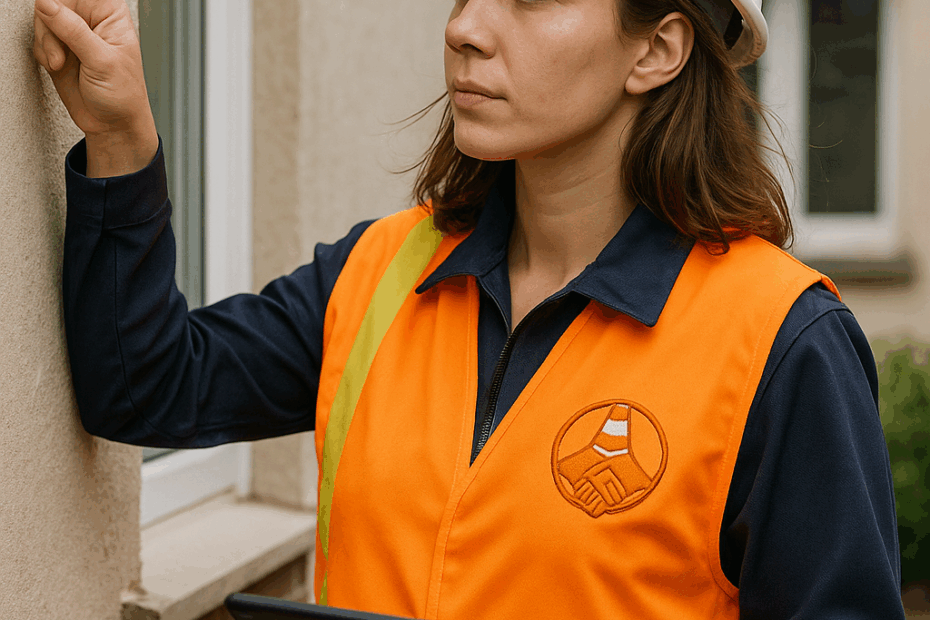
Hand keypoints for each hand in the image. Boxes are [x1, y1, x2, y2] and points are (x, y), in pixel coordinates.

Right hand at [32, 0, 155, 138]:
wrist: (112, 125)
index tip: (53, 13)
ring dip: (45, 43)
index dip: (62, 1)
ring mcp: (73, 34)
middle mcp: (91, 19)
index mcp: (110, 13)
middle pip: (53, 3)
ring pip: (42, 20)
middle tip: (59, 53)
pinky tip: (58, 68)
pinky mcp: (59, 48)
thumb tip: (46, 3)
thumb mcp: (102, 61)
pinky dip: (42, 54)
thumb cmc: (122, 94)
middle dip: (49, 27)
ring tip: (60, 64)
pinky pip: (38, 40)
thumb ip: (73, 32)